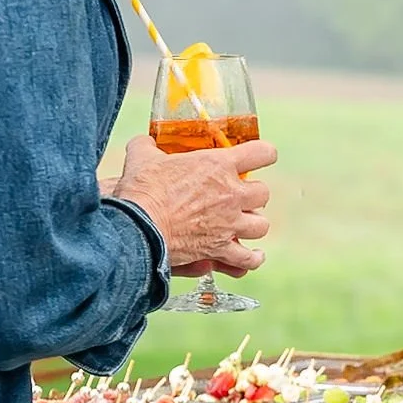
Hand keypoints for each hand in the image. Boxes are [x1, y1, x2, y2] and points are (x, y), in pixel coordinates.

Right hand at [111, 134, 275, 275]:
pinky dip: (251, 259)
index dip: (264, 154)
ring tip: (242, 225)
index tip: (261, 157)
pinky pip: (248, 259)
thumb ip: (148, 146)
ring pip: (261, 225)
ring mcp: (229, 223)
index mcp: (218, 165)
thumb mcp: (142, 156)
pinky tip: (252, 256)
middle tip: (239, 196)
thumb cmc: (141, 190)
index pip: (262, 153)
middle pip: (263, 193)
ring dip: (253, 225)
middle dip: (253, 195)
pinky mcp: (221, 249)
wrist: (137, 225)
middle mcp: (231, 194)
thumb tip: (144, 143)